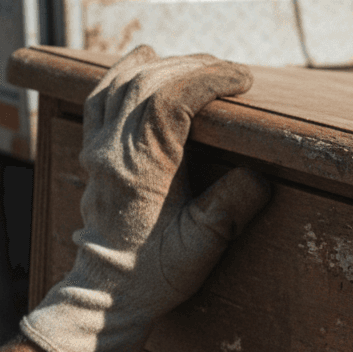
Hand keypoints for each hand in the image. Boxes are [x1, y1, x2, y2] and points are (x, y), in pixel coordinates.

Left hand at [21, 46, 269, 351]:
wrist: (105, 291)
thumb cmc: (154, 272)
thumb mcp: (202, 246)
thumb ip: (230, 207)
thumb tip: (258, 173)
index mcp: (141, 167)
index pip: (171, 99)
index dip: (210, 80)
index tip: (243, 80)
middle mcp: (114, 150)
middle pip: (149, 82)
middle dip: (194, 67)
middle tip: (231, 72)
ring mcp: (99, 147)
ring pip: (124, 83)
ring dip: (165, 65)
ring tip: (200, 62)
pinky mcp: (94, 151)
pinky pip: (102, 95)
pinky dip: (125, 71)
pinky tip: (144, 59)